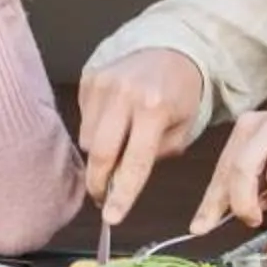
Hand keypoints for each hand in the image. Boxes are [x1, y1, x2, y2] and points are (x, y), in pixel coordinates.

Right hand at [77, 48, 206, 224]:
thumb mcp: (182, 129)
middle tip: (102, 199)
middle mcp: (125, 94)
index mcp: (154, 108)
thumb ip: (156, 156)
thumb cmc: (180, 94)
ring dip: (99, 156)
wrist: (170, 48)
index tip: (111, 217)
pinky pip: (83, 120)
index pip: (134, 161)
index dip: (122, 194)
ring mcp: (103, 84)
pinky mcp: (89, 79)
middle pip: (100, 153)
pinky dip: (95, 132)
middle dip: (98, 182)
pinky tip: (113, 124)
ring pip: (87, 140)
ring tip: (117, 150)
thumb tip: (123, 181)